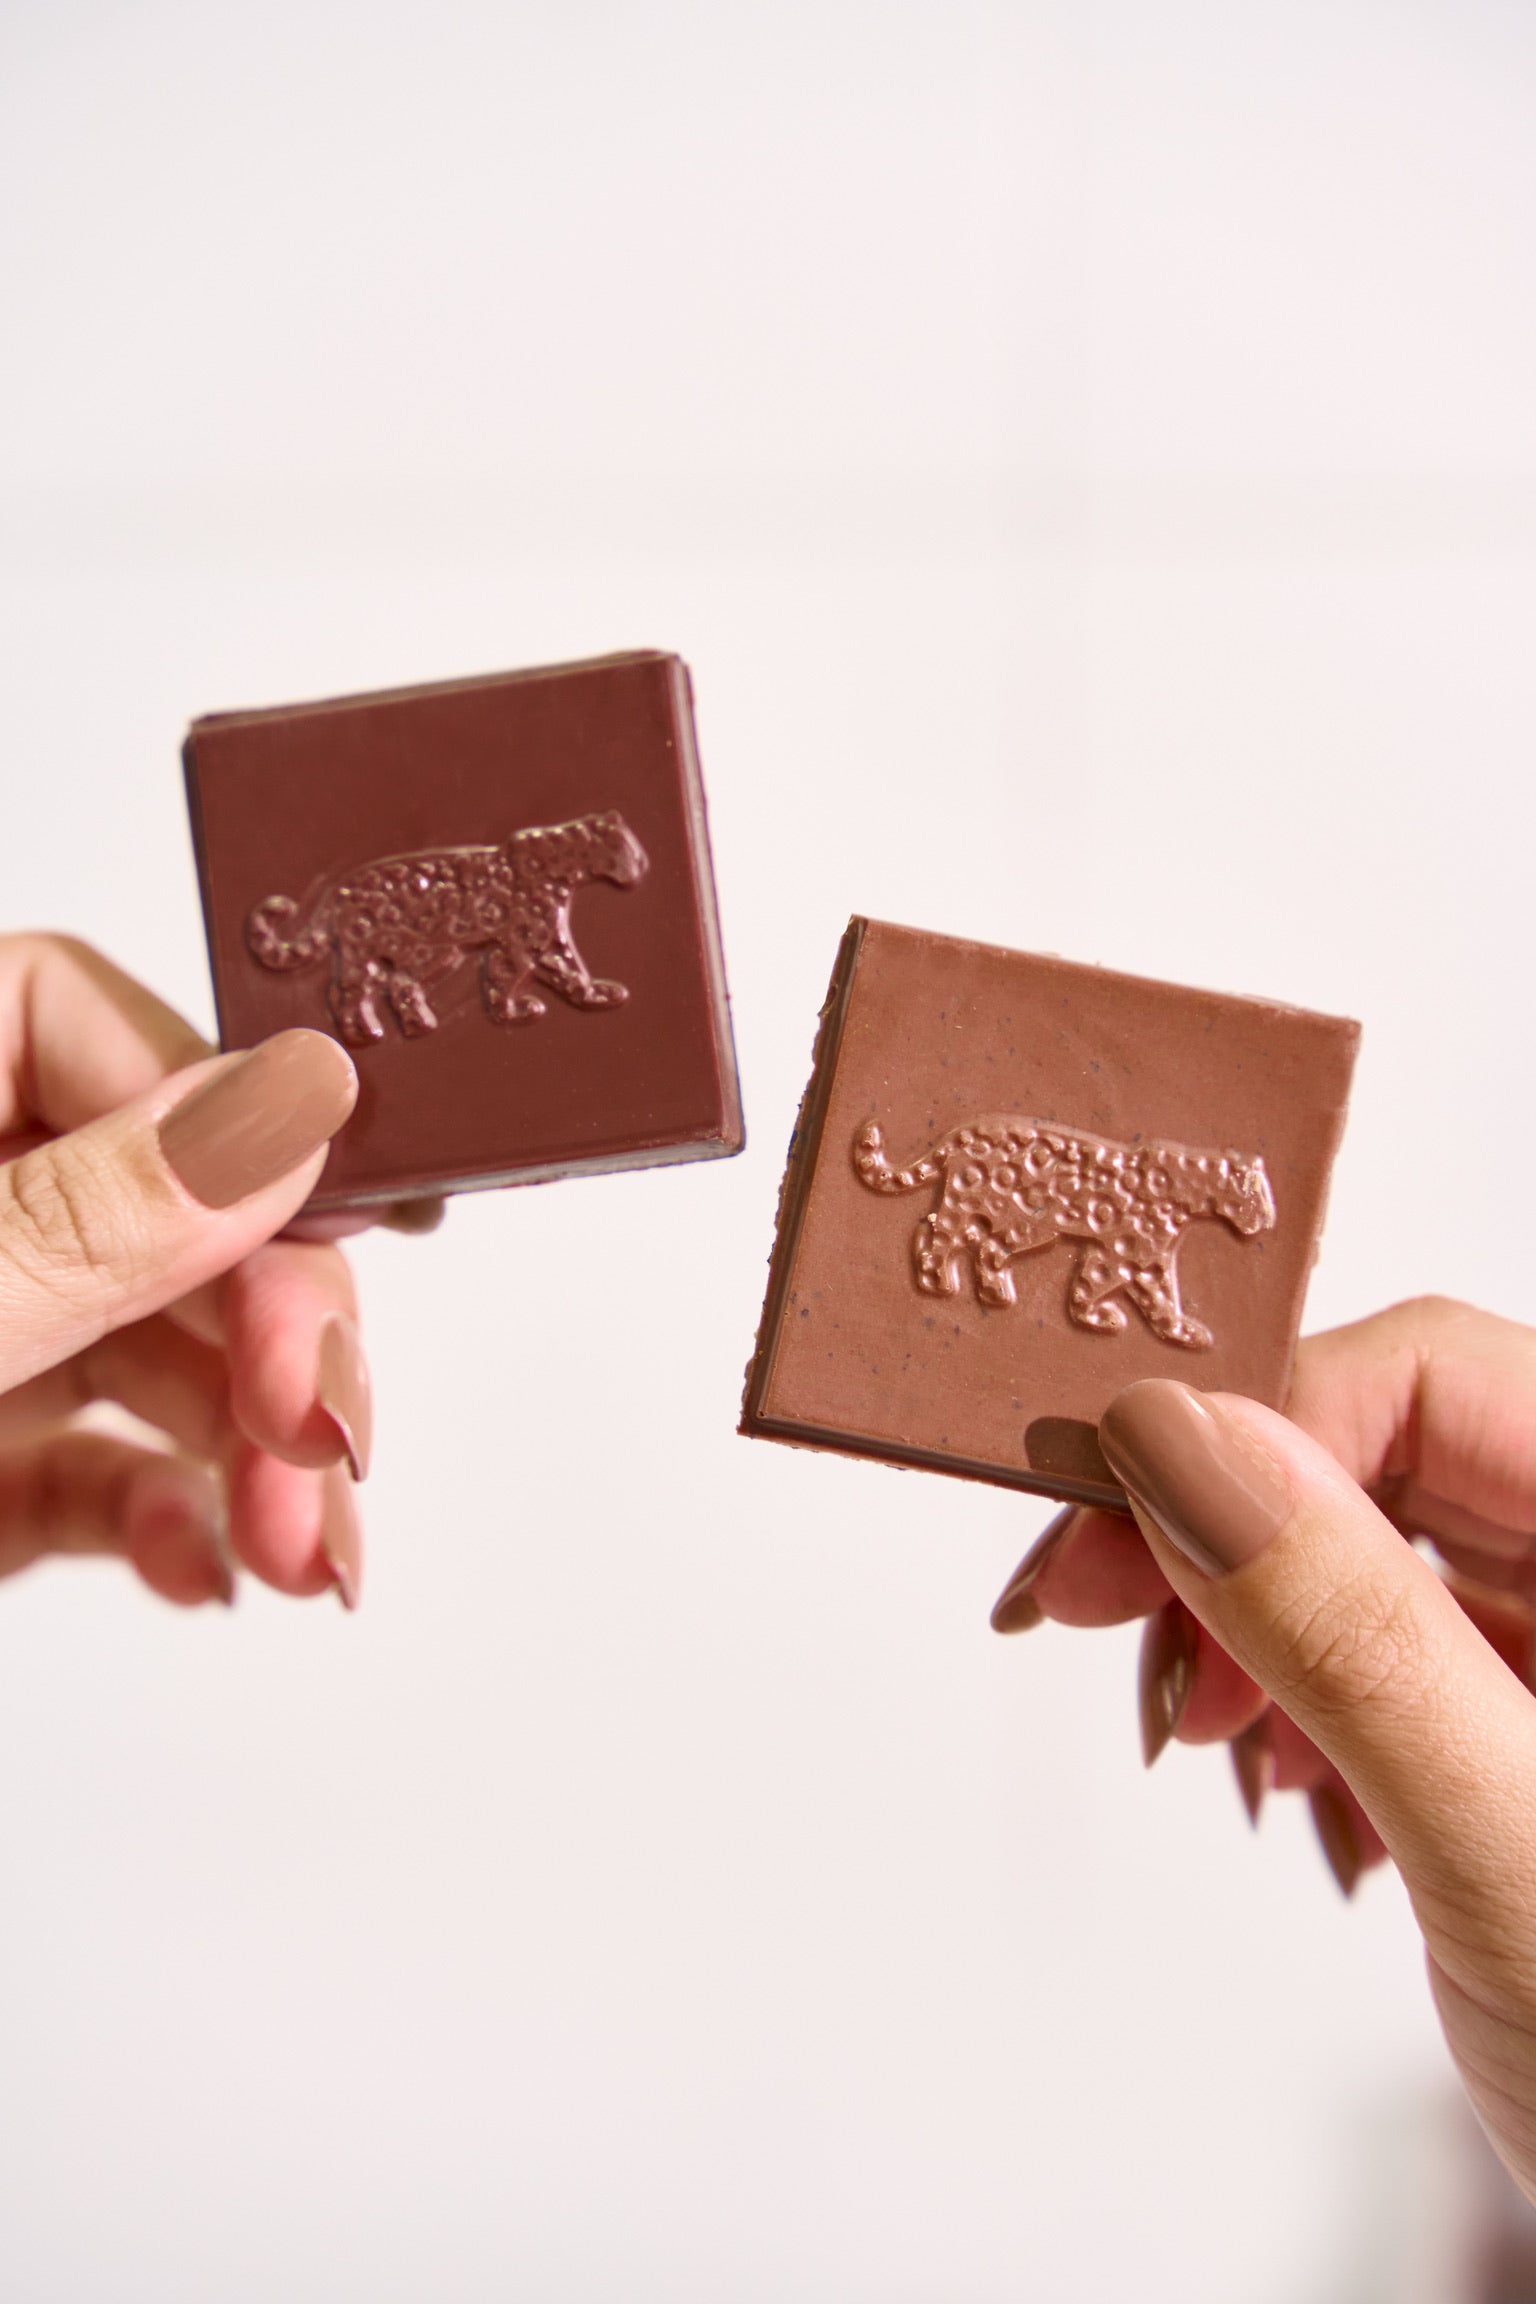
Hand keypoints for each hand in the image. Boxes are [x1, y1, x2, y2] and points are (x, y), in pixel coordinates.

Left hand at [0, 934, 426, 1608]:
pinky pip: (108, 1470)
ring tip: (300, 1551)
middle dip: (273, 1330)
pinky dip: (177, 1522)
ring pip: (161, 1350)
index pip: (76, 1013)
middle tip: (327, 1426)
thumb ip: (85, 1220)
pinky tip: (212, 1570)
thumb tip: (290, 1101)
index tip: (321, 1215)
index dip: (218, 1102)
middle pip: (165, 1200)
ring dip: (257, 1456)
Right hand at [990, 1297, 1535, 2198]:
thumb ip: (1357, 1637)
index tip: (1106, 1520)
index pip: (1431, 1373)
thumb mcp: (1515, 1853)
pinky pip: (1385, 1622)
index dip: (1253, 1422)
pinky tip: (1261, 1751)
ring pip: (1369, 1524)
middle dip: (1215, 1508)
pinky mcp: (1532, 1699)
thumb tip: (1184, 1448)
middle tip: (1081, 1601)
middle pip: (1386, 1435)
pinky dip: (1290, 1668)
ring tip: (1181, 1712)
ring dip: (1238, 1594)